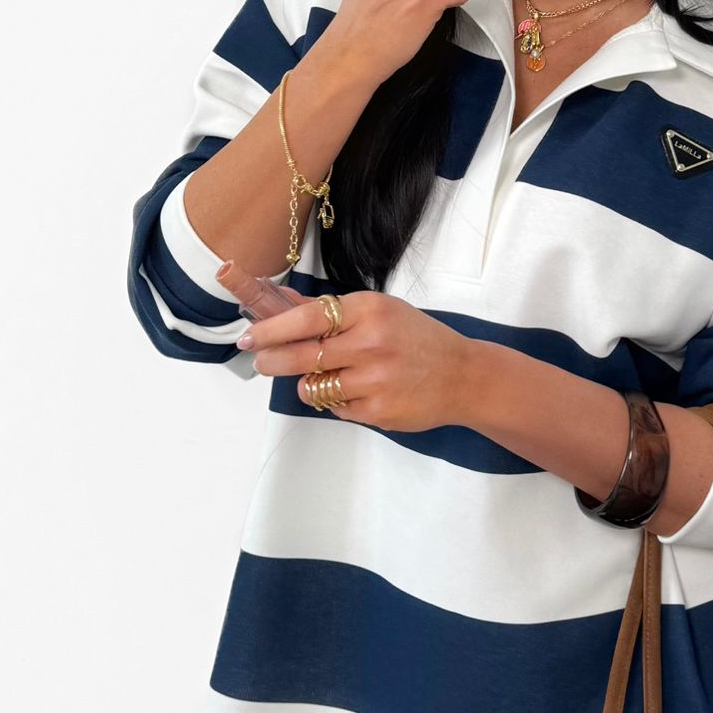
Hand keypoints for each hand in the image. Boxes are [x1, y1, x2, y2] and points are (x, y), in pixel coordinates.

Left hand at [235, 288, 474, 431]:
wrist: (463, 376)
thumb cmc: (418, 339)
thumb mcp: (379, 311)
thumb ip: (329, 310)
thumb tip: (280, 300)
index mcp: (369, 311)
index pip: (306, 319)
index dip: (270, 329)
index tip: (249, 336)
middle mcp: (370, 344)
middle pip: (300, 356)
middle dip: (271, 360)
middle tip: (262, 361)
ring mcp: (374, 380)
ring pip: (312, 387)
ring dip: (308, 383)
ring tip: (325, 376)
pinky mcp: (377, 411)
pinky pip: (334, 408)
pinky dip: (336, 401)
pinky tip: (358, 391)